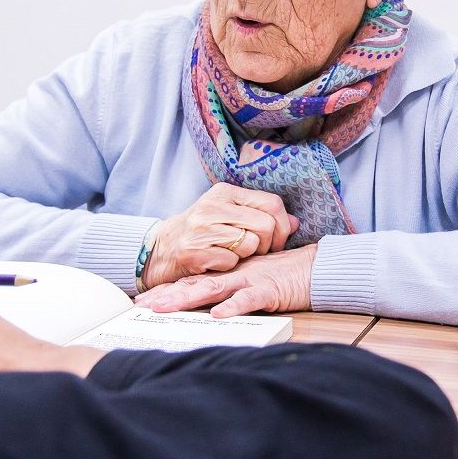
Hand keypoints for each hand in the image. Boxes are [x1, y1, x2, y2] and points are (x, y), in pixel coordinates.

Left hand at [132, 245, 315, 317]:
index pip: (194, 280)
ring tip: (164, 308)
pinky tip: (219, 314)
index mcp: (230, 273)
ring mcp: (250, 281)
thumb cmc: (288, 276)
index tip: (144, 300)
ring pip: (214, 289)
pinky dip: (234, 306)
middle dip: (167, 295)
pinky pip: (249, 299)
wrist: (317, 268)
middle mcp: (235, 275)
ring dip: (187, 298)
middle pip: (195, 284)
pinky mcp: (269, 290)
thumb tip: (214, 304)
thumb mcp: (256, 281)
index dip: (169, 289)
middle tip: (141, 305)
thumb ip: (236, 289)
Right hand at [142, 184, 296, 288]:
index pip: (272, 203)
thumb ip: (261, 215)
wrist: (163, 248)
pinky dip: (230, 266)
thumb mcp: (230, 215)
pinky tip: (217, 261)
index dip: (283, 225)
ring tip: (233, 254)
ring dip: (247, 256)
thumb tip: (295, 222)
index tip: (278, 240)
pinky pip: (231, 261)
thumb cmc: (203, 232)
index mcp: (225, 192)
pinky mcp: (194, 251)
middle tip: (258, 251)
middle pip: (265, 226)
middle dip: (268, 244)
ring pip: (250, 244)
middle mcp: (213, 206)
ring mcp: (201, 228)